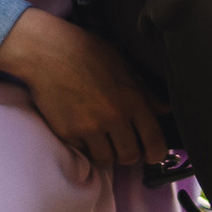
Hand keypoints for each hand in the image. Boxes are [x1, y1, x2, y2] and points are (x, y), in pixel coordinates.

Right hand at [0, 11, 169, 169]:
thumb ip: (145, 92)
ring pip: (106, 159)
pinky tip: (83, 131)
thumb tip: (164, 109)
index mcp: (133, 100)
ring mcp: (90, 128)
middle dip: (129, 154)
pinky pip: (82, 152)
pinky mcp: (68, 133)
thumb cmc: (87, 52)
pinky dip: (85, 146)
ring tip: (103, 140)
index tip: (152, 155)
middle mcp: (114, 117)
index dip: (156, 153)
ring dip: (106, 153)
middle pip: (130, 156)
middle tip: (123, 145)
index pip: (154, 141)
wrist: (47, 52)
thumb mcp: (123, 65)